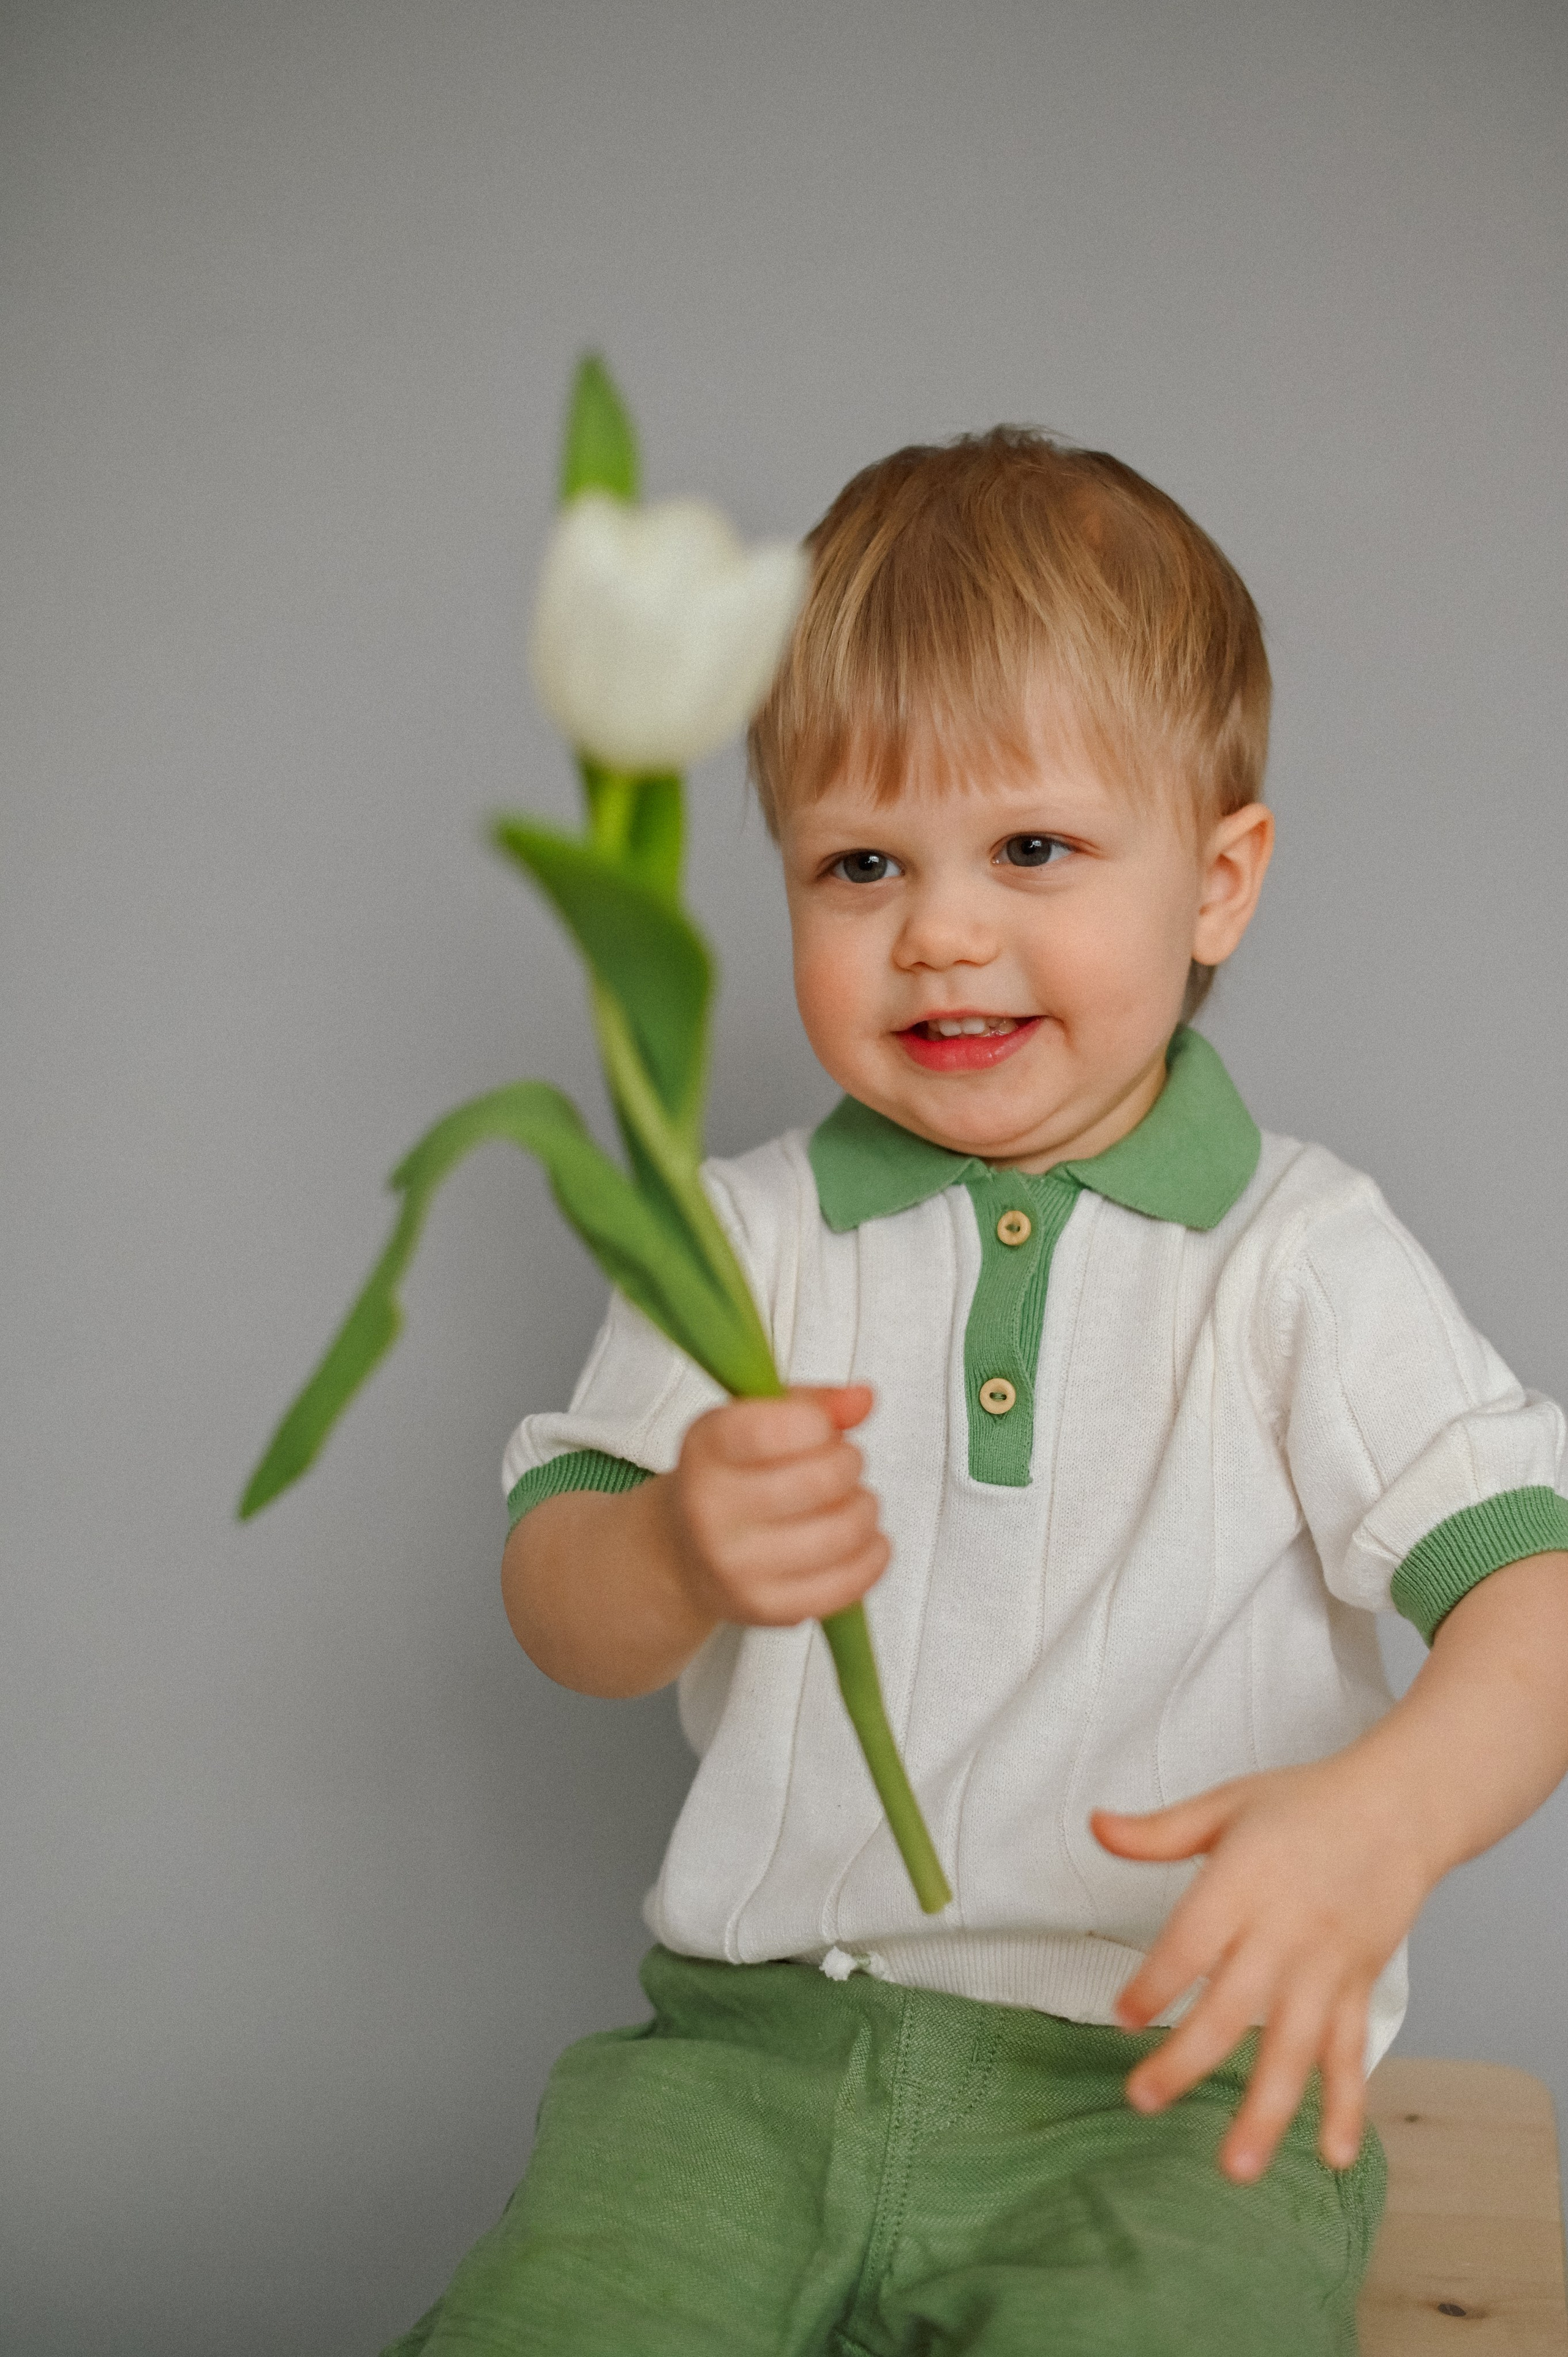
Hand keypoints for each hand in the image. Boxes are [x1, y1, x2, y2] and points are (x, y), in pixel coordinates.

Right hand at [664, 1385, 888, 1627]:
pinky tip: (867, 1541)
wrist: (684, 1552)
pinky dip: (873, 1557)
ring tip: (853, 1502)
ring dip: (865, 1509)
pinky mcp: (765, 1608)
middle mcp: (711, 1510)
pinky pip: (846, 1585)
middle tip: (843, 1464)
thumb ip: (812, 1403)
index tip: (820, 1427)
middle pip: (820, 1480)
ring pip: (841, 1532)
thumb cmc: (732, 1475)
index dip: (818, 1424)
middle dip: (849, 1464)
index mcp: (706, 1449)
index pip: (774, 1429)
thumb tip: (864, 1399)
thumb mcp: (755, 1422)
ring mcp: (736, 1566)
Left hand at [1092, 1756, 1435, 2182]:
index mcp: (1244, 1883)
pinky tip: (1330, 2156)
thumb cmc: (1303, 1804)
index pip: (1190, 1944)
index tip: (1121, 2018)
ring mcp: (1327, 1968)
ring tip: (1235, 2167)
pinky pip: (1350, 2053)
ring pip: (1294, 2048)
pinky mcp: (1359, 1987)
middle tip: (1141, 2101)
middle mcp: (1286, 1933)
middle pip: (1233, 2008)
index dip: (1154, 1983)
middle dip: (1187, 2060)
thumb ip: (1159, 1830)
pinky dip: (1345, 2105)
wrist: (1400, 1808)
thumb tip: (1095, 1825)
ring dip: (1266, 2110)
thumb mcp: (1227, 1804)